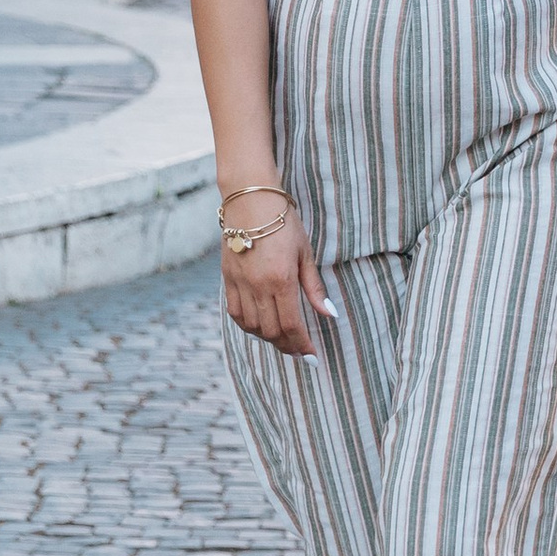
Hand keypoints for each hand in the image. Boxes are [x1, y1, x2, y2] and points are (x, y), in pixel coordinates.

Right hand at [221, 209, 336, 357]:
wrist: (251, 200)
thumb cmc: (283, 222)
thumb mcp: (305, 252)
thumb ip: (314, 287)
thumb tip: (328, 314)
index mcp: (281, 279)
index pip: (291, 325)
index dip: (302, 345)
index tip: (312, 356)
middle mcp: (258, 286)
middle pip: (271, 331)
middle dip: (287, 346)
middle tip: (300, 350)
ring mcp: (240, 283)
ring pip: (251, 326)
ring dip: (268, 338)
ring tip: (282, 338)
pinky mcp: (227, 279)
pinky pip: (235, 313)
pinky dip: (247, 325)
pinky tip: (259, 326)